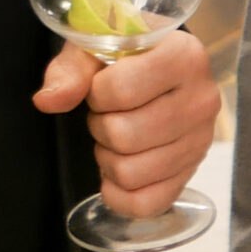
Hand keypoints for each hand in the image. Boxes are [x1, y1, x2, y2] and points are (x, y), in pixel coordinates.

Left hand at [31, 28, 218, 217]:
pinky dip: (119, 194)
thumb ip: (71, 69)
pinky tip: (117, 170)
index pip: (121, 90)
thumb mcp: (95, 47)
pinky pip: (146, 204)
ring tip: (116, 136)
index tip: (103, 84)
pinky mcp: (190, 174)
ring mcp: (200, 142)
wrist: (159, 66)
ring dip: (108, 157)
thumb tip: (48, 101)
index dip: (97, 92)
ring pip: (131, 173)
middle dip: (100, 126)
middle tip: (107, 113)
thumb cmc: (126, 54)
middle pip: (123, 136)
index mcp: (184, 57)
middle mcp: (201, 101)